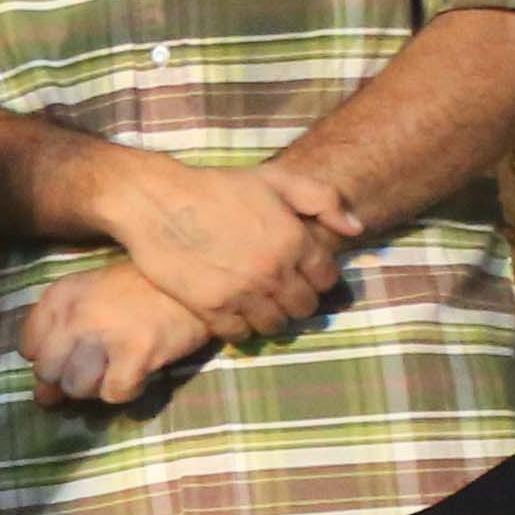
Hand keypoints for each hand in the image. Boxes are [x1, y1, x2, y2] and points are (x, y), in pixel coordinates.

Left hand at [19, 261, 216, 408]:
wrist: (190, 280)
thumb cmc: (137, 290)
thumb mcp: (89, 299)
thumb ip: (59, 341)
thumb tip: (42, 397)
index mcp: (60, 297)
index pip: (28, 348)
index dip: (49, 358)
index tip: (71, 354)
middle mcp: (75, 315)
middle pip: (48, 373)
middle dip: (68, 379)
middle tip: (95, 368)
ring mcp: (105, 335)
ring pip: (77, 388)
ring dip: (96, 387)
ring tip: (117, 368)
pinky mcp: (137, 354)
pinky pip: (113, 393)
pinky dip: (125, 391)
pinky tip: (137, 374)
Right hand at [107, 157, 356, 339]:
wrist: (158, 202)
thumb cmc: (217, 187)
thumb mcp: (275, 180)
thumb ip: (323, 199)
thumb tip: (356, 229)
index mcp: (294, 239)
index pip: (326, 278)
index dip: (319, 277)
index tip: (305, 275)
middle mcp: (273, 271)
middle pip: (304, 307)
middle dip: (299, 301)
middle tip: (283, 292)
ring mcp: (243, 292)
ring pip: (275, 325)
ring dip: (273, 318)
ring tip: (262, 306)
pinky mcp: (211, 307)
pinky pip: (240, 335)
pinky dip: (243, 330)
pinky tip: (237, 315)